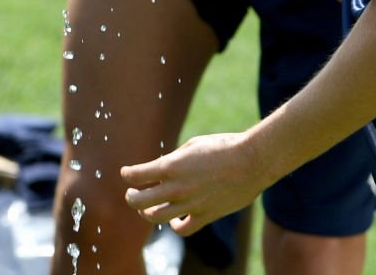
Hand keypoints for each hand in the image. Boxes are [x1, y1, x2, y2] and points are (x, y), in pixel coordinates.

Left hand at [121, 132, 262, 235]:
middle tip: (130, 193)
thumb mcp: (192, 146)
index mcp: (172, 166)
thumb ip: (174, 160)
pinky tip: (173, 220)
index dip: (128, 174)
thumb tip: (163, 169)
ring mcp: (190, 204)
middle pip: (140, 200)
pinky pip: (183, 228)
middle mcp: (177, 187)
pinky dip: (174, 226)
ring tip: (144, 208)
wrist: (250, 161)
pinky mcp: (205, 215)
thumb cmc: (222, 146)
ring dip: (146, 212)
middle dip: (131, 196)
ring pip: (156, 217)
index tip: (125, 173)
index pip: (137, 174)